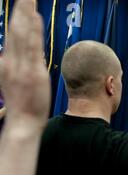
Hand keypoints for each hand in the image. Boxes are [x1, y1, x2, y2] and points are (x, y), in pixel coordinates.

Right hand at [0, 0, 49, 131]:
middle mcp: (10, 61)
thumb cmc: (22, 103)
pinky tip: (34, 17)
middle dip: (18, 9)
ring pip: (21, 34)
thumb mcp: (14, 81)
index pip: (11, 35)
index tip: (21, 3)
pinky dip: (32, 31)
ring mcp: (21, 66)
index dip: (15, 17)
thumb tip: (23, 53)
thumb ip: (17, 65)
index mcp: (6, 62)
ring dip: (24, 14)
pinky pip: (32, 47)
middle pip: (14, 29)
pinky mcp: (32, 72)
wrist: (24, 121)